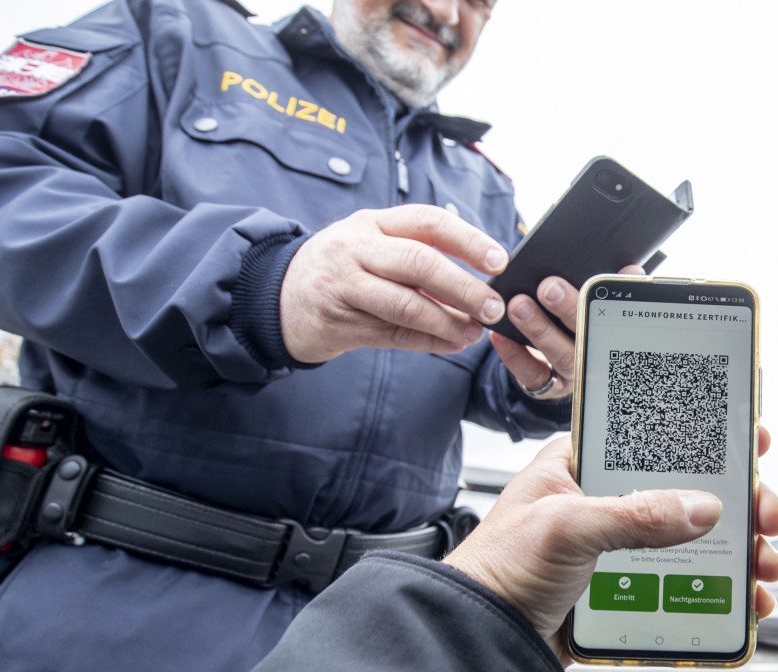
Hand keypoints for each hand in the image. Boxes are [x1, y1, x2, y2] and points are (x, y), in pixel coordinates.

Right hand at [280, 205, 508, 362]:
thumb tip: (479, 279)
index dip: (468, 240)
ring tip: (474, 332)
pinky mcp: (340, 323)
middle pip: (419, 262)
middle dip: (463, 287)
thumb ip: (417, 256)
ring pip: (406, 304)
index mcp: (373, 223)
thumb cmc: (341, 269)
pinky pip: (394, 334)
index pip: (428, 221)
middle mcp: (356, 249)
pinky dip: (428, 341)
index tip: (500, 260)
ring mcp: (344, 286)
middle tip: (494, 307)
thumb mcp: (371, 246)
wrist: (278, 299)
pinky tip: (451, 343)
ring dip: (447, 322)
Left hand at [443, 426, 777, 664]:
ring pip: (694, 539)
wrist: (480, 633)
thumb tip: (699, 506)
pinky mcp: (627, 586)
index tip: (751, 438)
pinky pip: (683, 583)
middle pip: (688, 491)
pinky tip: (742, 598)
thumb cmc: (498, 567)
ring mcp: (620, 545)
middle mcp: (607, 500)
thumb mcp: (565, 527)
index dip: (706, 436)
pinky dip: (718, 591)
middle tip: (767, 514)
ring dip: (737, 549)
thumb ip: (632, 515)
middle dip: (736, 502)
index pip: (655, 436)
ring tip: (764, 563)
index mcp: (584, 465)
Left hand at [489, 264, 645, 399]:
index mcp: (614, 335)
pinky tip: (499, 335)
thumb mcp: (603, 307)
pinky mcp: (548, 388)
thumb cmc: (583, 323)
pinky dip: (514, 355)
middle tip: (548, 287)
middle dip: (568, 310)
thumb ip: (616, 290)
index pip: (617, 318)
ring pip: (558, 355)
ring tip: (518, 306)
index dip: (613, 301)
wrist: (565, 364)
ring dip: (538, 330)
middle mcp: (596, 358)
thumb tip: (630, 269)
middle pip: (586, 336)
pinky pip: (532, 375)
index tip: (598, 279)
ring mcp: (572, 376)